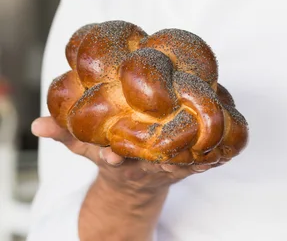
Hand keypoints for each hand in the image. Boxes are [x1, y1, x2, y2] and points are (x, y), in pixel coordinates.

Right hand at [31, 116, 224, 194]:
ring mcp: (168, 167)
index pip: (112, 162)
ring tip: (207, 131)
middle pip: (153, 161)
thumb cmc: (112, 156)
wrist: (136, 183)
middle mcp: (145, 167)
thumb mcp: (86, 148)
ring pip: (182, 160)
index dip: (111, 158)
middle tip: (170, 136)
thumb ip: (64, 134)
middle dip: (161, 151)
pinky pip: (202, 158)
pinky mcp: (187, 164)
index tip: (111, 155)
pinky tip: (228, 134)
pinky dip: (214, 150)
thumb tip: (36, 126)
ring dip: (194, 149)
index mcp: (119, 162)